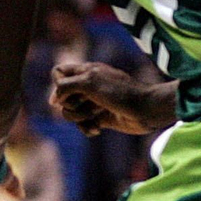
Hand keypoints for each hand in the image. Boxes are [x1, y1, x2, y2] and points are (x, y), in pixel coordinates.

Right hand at [50, 62, 165, 134]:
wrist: (147, 110)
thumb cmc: (120, 92)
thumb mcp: (90, 82)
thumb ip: (66, 85)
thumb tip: (54, 100)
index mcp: (86, 71)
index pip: (58, 73)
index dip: (57, 84)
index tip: (65, 93)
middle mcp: (88, 86)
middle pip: (62, 97)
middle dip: (71, 104)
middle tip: (88, 103)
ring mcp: (94, 103)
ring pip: (70, 112)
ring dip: (80, 117)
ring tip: (96, 116)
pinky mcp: (101, 118)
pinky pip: (83, 125)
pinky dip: (87, 128)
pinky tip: (97, 129)